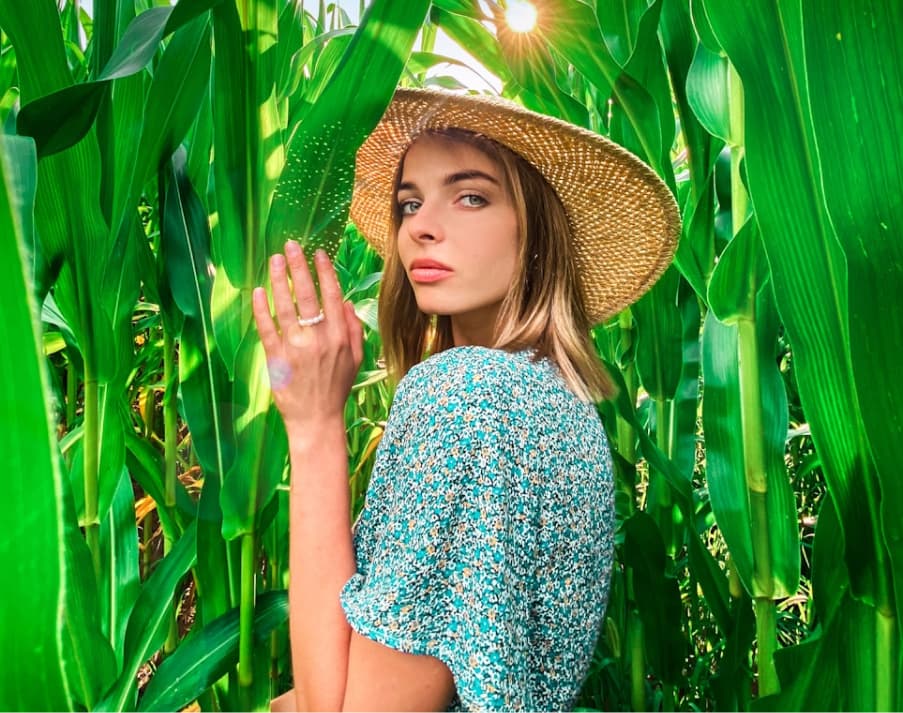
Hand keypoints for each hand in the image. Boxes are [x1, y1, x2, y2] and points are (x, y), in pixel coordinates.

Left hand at [252, 240, 363, 433]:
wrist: (317, 419)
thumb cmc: (336, 388)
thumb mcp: (356, 358)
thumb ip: (353, 329)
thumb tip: (345, 303)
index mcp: (339, 335)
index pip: (332, 295)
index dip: (324, 272)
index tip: (317, 253)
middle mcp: (319, 338)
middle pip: (308, 294)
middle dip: (299, 267)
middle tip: (290, 246)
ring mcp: (296, 347)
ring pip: (286, 306)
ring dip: (280, 280)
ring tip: (274, 261)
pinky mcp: (277, 358)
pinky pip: (267, 328)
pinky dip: (262, 309)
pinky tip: (259, 291)